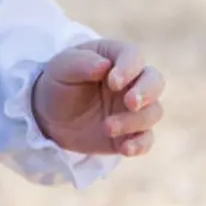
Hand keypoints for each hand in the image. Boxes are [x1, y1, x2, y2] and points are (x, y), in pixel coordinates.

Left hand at [30, 39, 164, 158]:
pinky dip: (140, 144)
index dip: (129, 68)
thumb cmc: (59, 83)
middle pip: (155, 82)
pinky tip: (125, 149)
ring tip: (107, 127)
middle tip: (130, 103)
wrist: (50, 116)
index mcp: (117, 57)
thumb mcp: (61, 68)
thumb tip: (104, 65)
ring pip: (153, 112)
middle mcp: (132, 81)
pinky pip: (146, 139)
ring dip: (135, 121)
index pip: (134, 57)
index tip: (113, 82)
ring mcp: (134, 109)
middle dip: (146, 92)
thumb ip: (81, 63)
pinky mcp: (130, 133)